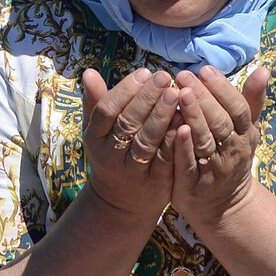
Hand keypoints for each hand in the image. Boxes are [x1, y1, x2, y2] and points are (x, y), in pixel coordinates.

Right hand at [81, 68, 178, 217]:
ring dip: (162, 116)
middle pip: (127, 123)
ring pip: (147, 141)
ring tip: (177, 93)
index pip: (106, 110)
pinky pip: (166, 158)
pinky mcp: (154, 183)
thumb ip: (96, 102)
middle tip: (164, 77)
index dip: (124, 90)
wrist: (120, 203)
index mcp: (94, 138)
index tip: (144, 72)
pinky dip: (175, 139)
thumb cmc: (111, 155)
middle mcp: (110, 156)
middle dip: (147, 98)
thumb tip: (89, 71)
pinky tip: (186, 120)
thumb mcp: (98, 131)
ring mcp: (132, 171)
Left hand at [165, 65, 268, 227]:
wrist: (224, 206)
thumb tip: (264, 68)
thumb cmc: (232, 158)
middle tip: (185, 76)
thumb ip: (251, 100)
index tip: (205, 69)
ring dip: (193, 117)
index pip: (237, 108)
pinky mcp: (193, 186)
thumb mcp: (246, 130)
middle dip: (203, 97)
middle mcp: (232, 152)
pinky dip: (183, 147)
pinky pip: (188, 164)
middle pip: (220, 122)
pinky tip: (175, 127)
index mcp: (244, 135)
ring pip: (205, 141)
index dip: (223, 89)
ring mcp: (213, 170)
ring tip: (178, 94)